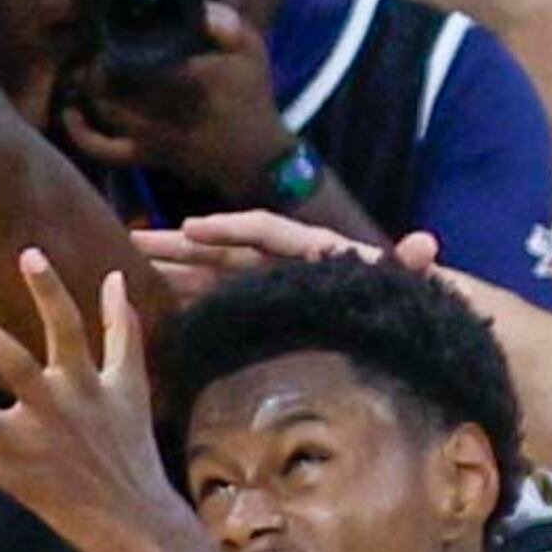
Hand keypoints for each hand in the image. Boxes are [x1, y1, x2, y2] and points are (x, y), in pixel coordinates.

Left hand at [0, 254, 184, 551]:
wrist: (134, 519)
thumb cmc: (131, 446)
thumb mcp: (131, 384)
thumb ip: (122, 330)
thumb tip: (114, 278)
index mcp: (84, 382)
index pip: (67, 327)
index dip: (49, 290)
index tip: (27, 254)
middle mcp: (54, 408)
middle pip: (14, 365)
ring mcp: (29, 443)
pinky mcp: (12, 476)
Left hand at [62, 5, 296, 198]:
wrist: (256, 159)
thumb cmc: (252, 99)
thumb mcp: (251, 51)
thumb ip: (225, 23)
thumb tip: (197, 2)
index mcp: (180, 75)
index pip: (129, 51)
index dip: (109, 33)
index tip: (107, 16)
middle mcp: (157, 106)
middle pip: (105, 78)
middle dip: (94, 58)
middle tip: (95, 40)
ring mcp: (147, 134)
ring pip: (99, 106)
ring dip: (87, 85)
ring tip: (88, 65)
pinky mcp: (144, 156)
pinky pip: (101, 148)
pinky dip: (80, 131)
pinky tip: (70, 111)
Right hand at [137, 209, 423, 305]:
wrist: (407, 323)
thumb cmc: (406, 300)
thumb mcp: (409, 285)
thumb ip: (411, 267)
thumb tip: (426, 244)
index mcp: (311, 251)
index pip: (264, 231)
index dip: (228, 228)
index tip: (191, 229)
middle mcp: (283, 265)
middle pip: (225, 250)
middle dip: (180, 246)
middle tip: (131, 242)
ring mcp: (269, 289)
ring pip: (212, 276)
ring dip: (171, 272)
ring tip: (124, 268)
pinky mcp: (263, 315)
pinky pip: (219, 306)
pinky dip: (186, 306)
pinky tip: (151, 314)